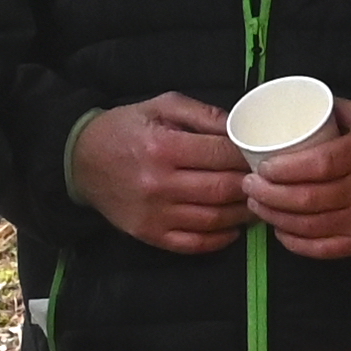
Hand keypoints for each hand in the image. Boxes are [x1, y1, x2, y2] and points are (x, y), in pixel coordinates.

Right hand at [69, 94, 253, 256]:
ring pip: (214, 219)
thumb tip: (241, 127)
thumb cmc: (125, 129)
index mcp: (163, 147)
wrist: (80, 161)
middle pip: (222, 189)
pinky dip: (220, 239)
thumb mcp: (161, 106)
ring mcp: (154, 214)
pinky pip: (194, 244)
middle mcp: (159, 184)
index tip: (264, 155)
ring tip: (258, 204)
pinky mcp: (149, 235)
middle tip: (270, 182)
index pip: (222, 154)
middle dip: (253, 186)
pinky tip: (233, 227)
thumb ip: (203, 114)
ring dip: (243, 214)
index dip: (249, 156)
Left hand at [244, 100, 350, 263]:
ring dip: (275, 218)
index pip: (319, 165)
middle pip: (308, 199)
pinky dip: (295, 242)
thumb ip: (331, 110)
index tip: (260, 166)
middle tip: (248, 185)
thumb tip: (287, 105)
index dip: (283, 170)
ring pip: (310, 226)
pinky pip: (322, 249)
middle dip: (269, 195)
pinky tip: (279, 229)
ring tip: (256, 204)